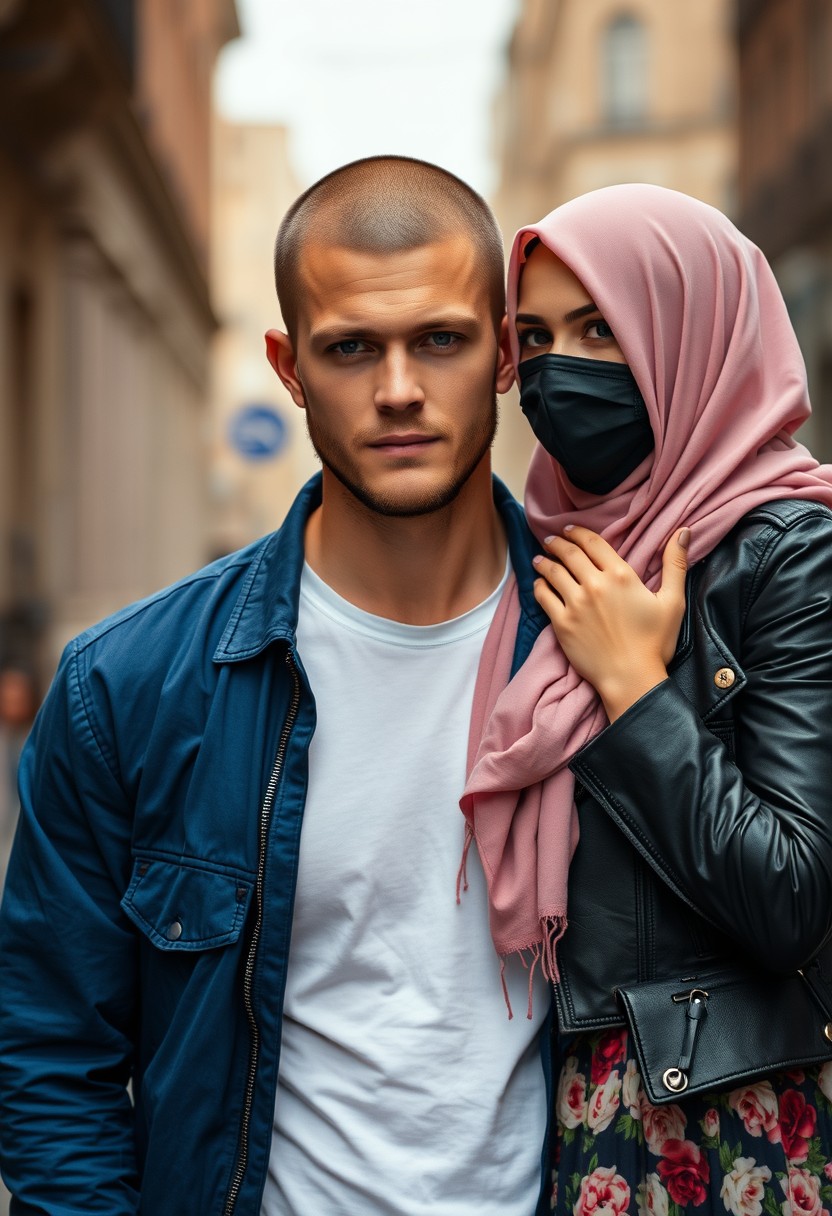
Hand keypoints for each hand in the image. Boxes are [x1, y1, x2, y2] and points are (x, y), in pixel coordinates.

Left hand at [532, 525, 689, 720]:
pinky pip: (543, 597)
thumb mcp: (673, 601)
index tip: (569, 529)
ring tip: (539, 559)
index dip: (578, 532)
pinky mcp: (561, 624)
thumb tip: (684, 531)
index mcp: (620, 575)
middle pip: (569, 554)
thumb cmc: (655, 642)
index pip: (593, 543)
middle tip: (550, 540)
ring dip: (544, 562)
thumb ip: (675, 564)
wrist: (631, 677)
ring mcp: (575, 604)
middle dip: (557, 543)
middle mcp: (594, 584)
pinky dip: (539, 586)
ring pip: (553, 572)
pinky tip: (539, 584)